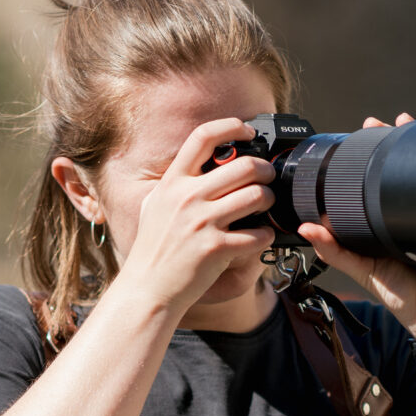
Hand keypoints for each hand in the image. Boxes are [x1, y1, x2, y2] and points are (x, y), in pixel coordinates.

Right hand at [114, 117, 275, 316]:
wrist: (146, 288)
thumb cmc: (153, 249)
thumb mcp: (154, 206)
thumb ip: (175, 184)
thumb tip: (197, 164)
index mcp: (172, 182)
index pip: (203, 137)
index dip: (231, 126)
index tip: (247, 130)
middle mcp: (187, 198)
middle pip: (244, 166)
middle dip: (265, 169)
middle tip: (268, 176)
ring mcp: (202, 223)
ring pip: (257, 196)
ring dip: (269, 199)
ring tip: (267, 204)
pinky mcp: (216, 248)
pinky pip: (257, 234)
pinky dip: (266, 236)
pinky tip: (261, 237)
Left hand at [297, 114, 415, 339]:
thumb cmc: (403, 296)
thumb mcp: (364, 270)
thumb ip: (335, 251)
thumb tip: (306, 227)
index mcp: (389, 219)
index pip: (380, 178)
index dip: (372, 154)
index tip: (363, 130)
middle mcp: (412, 211)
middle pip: (404, 168)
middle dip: (394, 140)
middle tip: (380, 122)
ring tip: (406, 122)